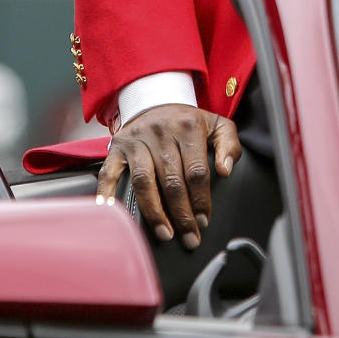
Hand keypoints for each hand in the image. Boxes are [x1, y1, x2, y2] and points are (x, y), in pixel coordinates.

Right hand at [97, 105, 241, 248]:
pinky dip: (109, 196)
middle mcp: (161, 132)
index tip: (204, 220)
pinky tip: (118, 216)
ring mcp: (136, 140)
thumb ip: (229, 145)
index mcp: (188, 127)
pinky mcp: (117, 148)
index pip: (197, 171)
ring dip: (155, 212)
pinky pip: (109, 174)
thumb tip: (225, 170)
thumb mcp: (217, 125)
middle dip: (182, 214)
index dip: (201, 199)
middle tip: (189, 237)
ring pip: (145, 182)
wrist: (156, 100)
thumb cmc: (188, 121)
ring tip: (165, 233)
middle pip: (172, 181)